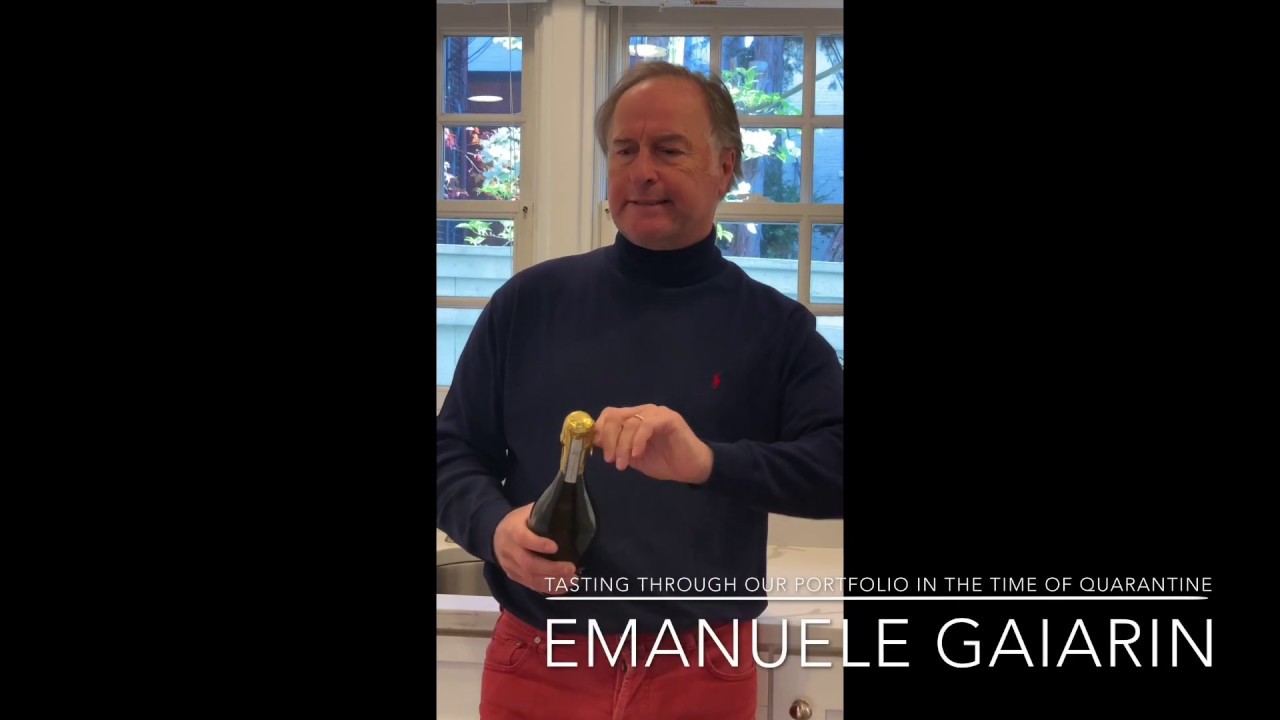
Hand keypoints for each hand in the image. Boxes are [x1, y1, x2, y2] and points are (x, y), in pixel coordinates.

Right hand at [493, 504, 577, 594]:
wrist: (494, 536)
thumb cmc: (517, 522)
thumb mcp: (526, 512)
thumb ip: (543, 514)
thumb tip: (568, 512)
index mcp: (512, 530)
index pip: (523, 538)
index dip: (538, 544)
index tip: (555, 547)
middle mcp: (510, 551)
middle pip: (529, 564)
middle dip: (552, 569)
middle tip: (571, 568)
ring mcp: (511, 566)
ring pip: (531, 579)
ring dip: (553, 582)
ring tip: (573, 580)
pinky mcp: (514, 577)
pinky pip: (531, 586)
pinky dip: (549, 588)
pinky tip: (564, 586)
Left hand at [594, 404, 713, 484]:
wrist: (691, 468)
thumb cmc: (664, 461)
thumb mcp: (633, 456)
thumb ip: (617, 446)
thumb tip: (595, 441)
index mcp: (634, 418)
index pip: (609, 415)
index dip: (598, 429)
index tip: (593, 448)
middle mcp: (644, 411)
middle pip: (615, 416)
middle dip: (609, 439)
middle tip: (610, 460)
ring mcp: (657, 413)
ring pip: (630, 423)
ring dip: (622, 446)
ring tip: (622, 465)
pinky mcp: (669, 419)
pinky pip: (647, 426)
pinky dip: (637, 441)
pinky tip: (637, 454)